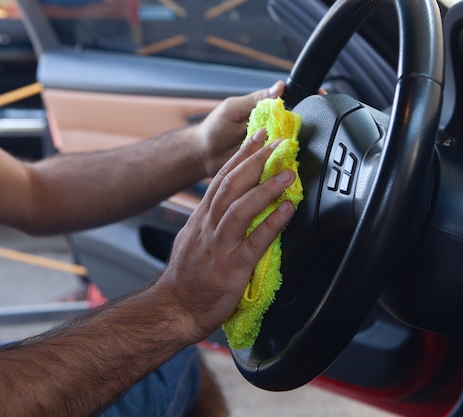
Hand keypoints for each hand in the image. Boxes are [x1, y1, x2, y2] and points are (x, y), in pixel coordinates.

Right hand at [158, 129, 295, 340]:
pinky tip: (288, 210)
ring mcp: (220, 246)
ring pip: (240, 208)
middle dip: (255, 160)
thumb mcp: (194, 241)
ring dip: (266, 187)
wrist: (174, 310)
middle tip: (277, 142)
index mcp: (202, 219)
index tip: (257, 138)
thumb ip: (212, 222)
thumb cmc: (187, 279)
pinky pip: (255, 241)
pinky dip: (272, 223)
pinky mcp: (232, 267)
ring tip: (288, 174)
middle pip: (231, 185)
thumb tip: (230, 208)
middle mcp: (209, 226)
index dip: (241, 156)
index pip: (221, 178)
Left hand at [197, 81, 284, 177]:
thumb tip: (280, 86)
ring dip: (284, 146)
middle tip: (285, 134)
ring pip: (285, 145)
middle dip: (291, 130)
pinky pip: (277, 160)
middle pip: (289, 128)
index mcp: (262, 112)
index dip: (292, 110)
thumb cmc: (215, 128)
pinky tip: (281, 158)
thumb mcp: (234, 108)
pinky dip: (279, 159)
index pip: (284, 109)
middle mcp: (269, 129)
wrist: (204, 155)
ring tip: (282, 146)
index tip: (298, 111)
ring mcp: (268, 146)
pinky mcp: (265, 162)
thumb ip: (257, 99)